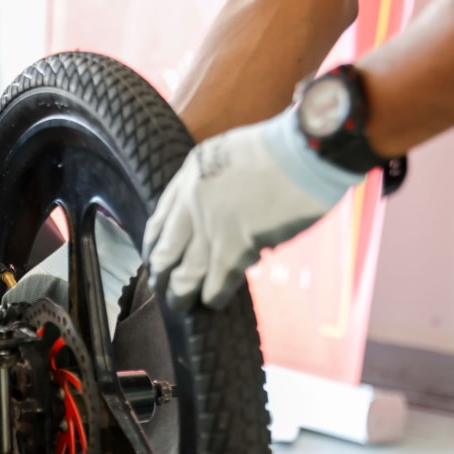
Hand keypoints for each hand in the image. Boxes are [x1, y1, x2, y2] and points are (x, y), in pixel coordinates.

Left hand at [143, 108, 362, 309]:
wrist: (302, 154)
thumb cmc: (277, 149)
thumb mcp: (225, 152)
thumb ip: (209, 182)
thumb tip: (209, 212)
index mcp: (188, 178)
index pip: (158, 221)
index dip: (153, 246)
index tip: (152, 259)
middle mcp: (191, 205)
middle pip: (166, 252)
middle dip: (161, 275)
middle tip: (160, 288)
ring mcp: (211, 229)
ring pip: (185, 274)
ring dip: (181, 293)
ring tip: (181, 303)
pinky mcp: (234, 249)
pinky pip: (216, 283)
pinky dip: (212, 296)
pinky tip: (212, 302)